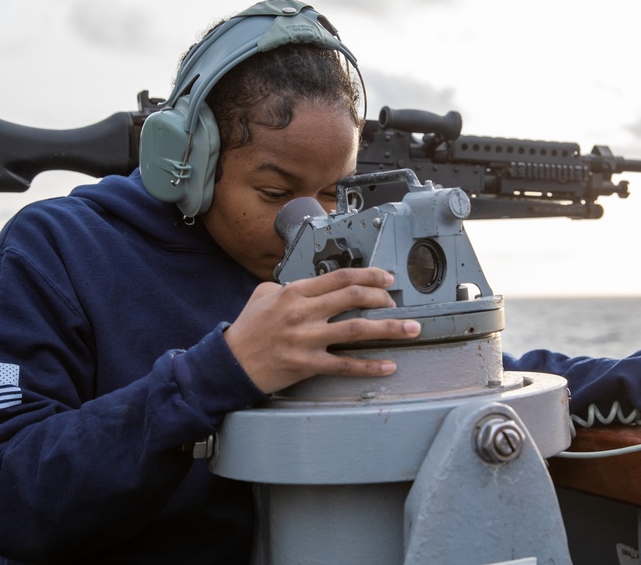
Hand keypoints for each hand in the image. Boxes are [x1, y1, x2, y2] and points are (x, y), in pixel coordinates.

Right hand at [224, 267, 420, 393]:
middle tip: (396, 301)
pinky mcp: (307, 365)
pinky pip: (346, 364)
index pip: (339, 277)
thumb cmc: (246, 330)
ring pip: (356, 329)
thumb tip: (311, 284)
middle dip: (382, 297)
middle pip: (352, 297)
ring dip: (389, 328)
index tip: (385, 278)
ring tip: (411, 328)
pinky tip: (389, 366)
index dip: (368, 275)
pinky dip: (370, 366)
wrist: (229, 364)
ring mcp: (306, 339)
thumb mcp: (262, 295)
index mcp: (294, 292)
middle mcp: (303, 312)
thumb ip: (288, 286)